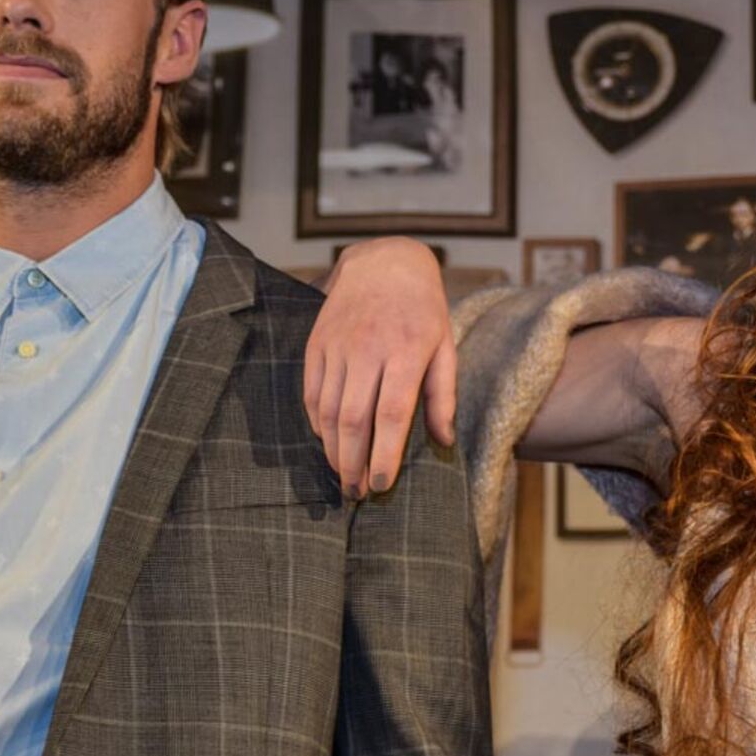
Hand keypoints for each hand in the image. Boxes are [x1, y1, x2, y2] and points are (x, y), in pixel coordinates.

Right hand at [304, 237, 455, 496]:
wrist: (384, 262)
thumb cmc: (423, 311)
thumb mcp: (445, 347)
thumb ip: (443, 395)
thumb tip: (443, 441)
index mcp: (407, 352)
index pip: (391, 415)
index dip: (384, 455)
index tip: (382, 486)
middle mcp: (368, 349)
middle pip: (353, 419)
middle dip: (353, 463)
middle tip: (357, 492)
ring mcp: (338, 345)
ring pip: (327, 410)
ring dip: (332, 450)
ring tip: (343, 475)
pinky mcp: (317, 343)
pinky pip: (310, 392)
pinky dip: (316, 423)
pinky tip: (327, 442)